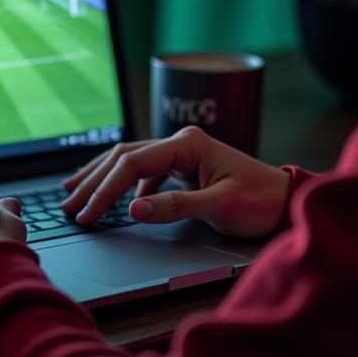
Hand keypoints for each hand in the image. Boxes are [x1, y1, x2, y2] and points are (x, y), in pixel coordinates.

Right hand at [59, 126, 290, 238]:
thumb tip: (133, 209)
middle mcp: (181, 143)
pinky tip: (110, 198)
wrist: (289, 203)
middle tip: (68, 205)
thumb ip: (175, 207)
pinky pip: (144, 172)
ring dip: (102, 179)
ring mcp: (181, 153)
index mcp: (187, 144)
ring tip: (74, 195)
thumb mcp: (219, 207)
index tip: (86, 213)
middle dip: (93, 182)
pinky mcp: (184, 167)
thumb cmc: (261, 203)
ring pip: (130, 161)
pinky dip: (123, 185)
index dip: (104, 190)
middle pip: (124, 157)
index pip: (132, 164)